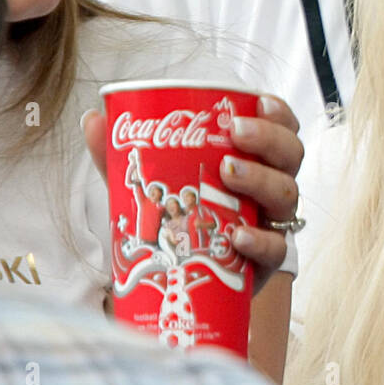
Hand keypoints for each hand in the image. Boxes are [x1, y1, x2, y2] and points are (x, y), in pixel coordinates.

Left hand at [82, 93, 303, 296]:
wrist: (175, 281)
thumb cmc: (172, 221)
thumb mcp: (146, 184)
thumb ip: (120, 154)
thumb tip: (93, 118)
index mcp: (251, 159)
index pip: (281, 128)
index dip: (278, 113)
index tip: (259, 103)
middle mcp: (269, 187)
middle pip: (290, 155)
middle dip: (268, 139)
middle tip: (237, 135)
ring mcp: (269, 223)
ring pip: (287, 194)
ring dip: (261, 180)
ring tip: (228, 175)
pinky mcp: (263, 261)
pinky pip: (276, 248)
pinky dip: (259, 240)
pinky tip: (238, 236)